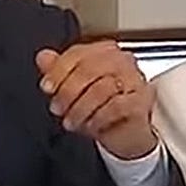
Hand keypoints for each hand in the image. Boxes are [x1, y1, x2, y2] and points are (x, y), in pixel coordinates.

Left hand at [36, 42, 156, 159]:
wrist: (125, 133)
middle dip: (67, 92)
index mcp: (103, 52)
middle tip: (57, 108)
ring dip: (80, 109)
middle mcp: (122, 62)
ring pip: (101, 89)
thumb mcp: (73, 89)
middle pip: (89, 69)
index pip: (78, 53)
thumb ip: (58, 71)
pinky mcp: (142, 101)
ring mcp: (135, 80)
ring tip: (71, 121)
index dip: (58, 70)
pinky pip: (116, 106)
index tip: (47, 87)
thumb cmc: (99, 107)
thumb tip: (43, 56)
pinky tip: (89, 125)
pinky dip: (97, 118)